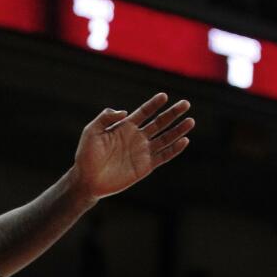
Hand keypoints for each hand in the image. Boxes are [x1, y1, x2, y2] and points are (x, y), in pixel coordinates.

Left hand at [71, 93, 193, 200]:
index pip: (144, 112)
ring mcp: (142, 152)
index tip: (163, 96)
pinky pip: (163, 156)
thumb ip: (105, 118)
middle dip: (172, 113)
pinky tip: (184, 141)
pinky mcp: (145, 166)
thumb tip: (124, 112)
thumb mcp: (91, 132)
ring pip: (165, 138)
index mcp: (125, 127)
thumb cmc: (86, 156)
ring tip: (190, 121)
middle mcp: (137, 137)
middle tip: (185, 104)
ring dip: (178, 130)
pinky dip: (174, 149)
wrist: (86, 180)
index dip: (153, 104)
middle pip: (159, 122)